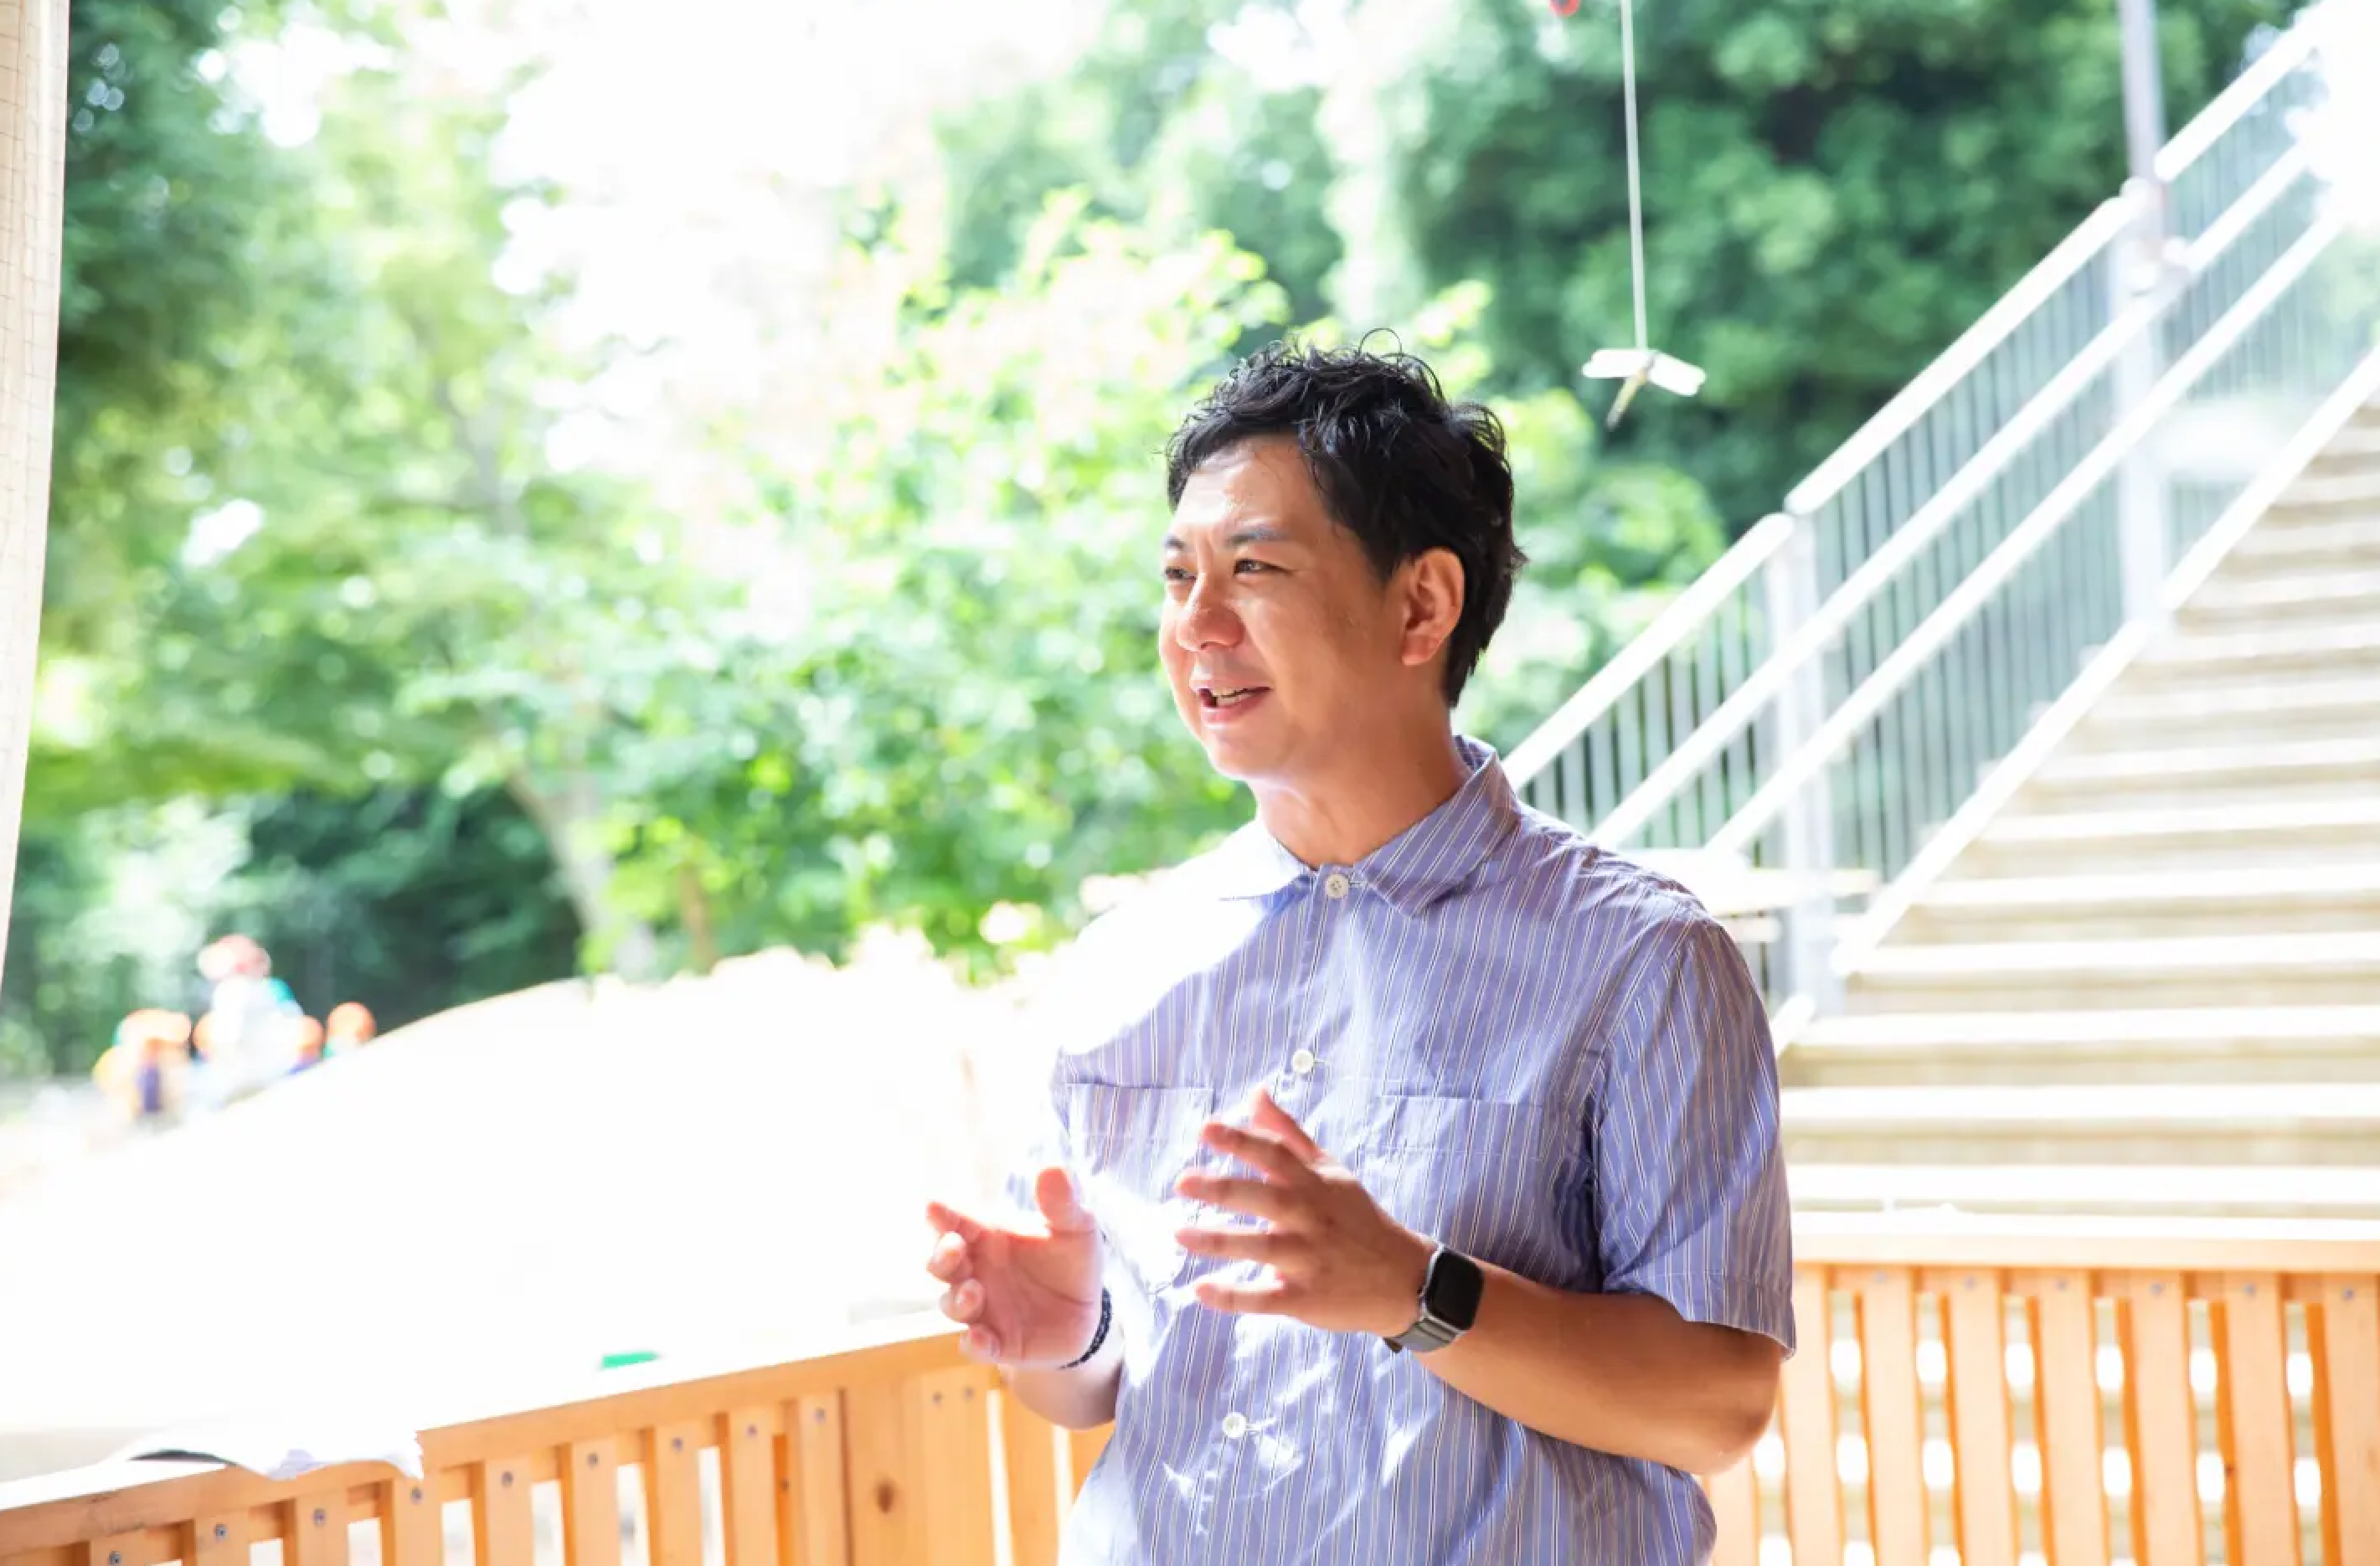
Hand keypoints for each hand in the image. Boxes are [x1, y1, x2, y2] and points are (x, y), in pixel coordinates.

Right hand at [925, 1167, 1106, 1366]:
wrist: (1088, 1313)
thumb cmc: (1072, 1260)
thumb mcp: (1076, 1228)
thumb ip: (1062, 1203)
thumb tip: (1053, 1168)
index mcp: (988, 1237)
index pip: (956, 1222)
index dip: (941, 1215)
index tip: (932, 1206)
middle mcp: (976, 1271)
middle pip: (941, 1262)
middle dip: (941, 1256)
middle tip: (953, 1248)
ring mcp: (983, 1309)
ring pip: (952, 1304)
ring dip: (957, 1300)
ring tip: (973, 1292)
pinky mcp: (997, 1343)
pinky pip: (976, 1346)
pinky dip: (974, 1344)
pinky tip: (979, 1339)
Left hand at [1173, 1089, 1433, 1336]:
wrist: (1403, 1278)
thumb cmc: (1356, 1219)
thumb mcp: (1330, 1170)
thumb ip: (1288, 1134)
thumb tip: (1254, 1093)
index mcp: (1314, 1184)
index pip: (1276, 1155)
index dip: (1242, 1140)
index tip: (1206, 1129)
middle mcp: (1310, 1218)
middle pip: (1266, 1198)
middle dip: (1224, 1189)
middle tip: (1183, 1181)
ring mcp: (1308, 1259)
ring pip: (1261, 1247)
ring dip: (1219, 1241)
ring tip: (1179, 1234)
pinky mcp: (1304, 1298)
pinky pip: (1265, 1298)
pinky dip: (1234, 1296)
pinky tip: (1201, 1290)